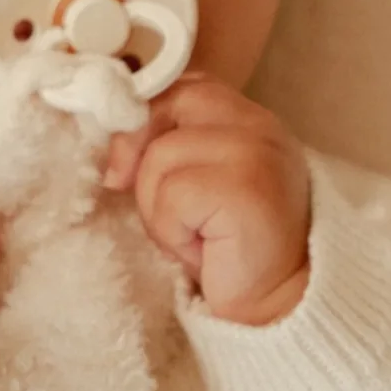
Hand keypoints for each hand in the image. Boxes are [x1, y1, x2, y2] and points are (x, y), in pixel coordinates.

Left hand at [101, 75, 311, 326]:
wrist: (279, 303)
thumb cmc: (229, 249)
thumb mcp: (196, 186)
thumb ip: (169, 150)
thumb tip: (112, 150)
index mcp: (247, 119)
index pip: (179, 87)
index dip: (142, 120)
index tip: (126, 167)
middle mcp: (257, 126)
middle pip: (161, 109)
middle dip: (139, 160)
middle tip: (162, 210)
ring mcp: (255, 152)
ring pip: (159, 159)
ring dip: (158, 211)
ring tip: (193, 235)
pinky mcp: (246, 188)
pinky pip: (172, 196)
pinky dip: (171, 231)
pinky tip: (202, 249)